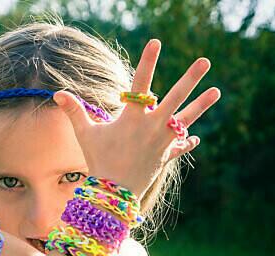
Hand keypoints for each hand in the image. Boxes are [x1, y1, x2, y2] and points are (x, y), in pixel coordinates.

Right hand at [53, 39, 220, 200]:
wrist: (114, 193)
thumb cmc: (98, 161)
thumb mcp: (85, 134)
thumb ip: (74, 111)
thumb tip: (57, 93)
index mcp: (132, 119)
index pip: (140, 84)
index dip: (147, 61)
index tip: (156, 42)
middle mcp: (152, 127)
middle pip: (176, 98)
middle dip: (190, 78)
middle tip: (205, 61)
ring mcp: (162, 142)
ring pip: (186, 120)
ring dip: (202, 104)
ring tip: (217, 90)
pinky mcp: (165, 157)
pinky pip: (179, 147)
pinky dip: (186, 142)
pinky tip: (195, 138)